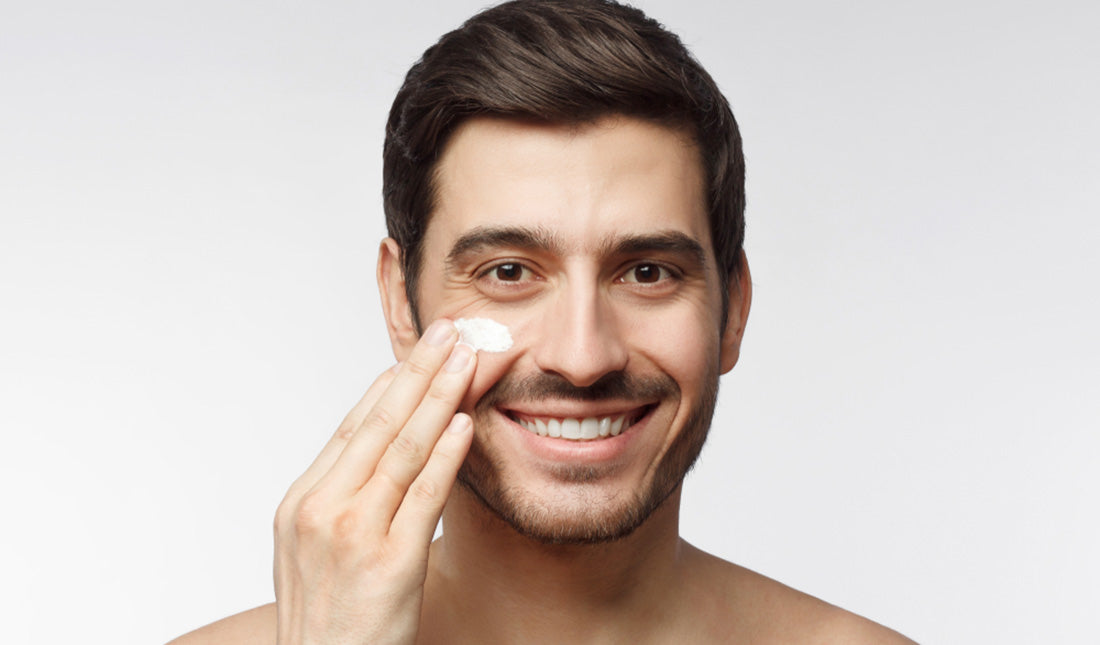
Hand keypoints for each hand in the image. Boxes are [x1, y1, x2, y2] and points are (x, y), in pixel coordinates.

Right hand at [273, 319, 476, 644]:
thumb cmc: (329, 620)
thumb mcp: (316, 550)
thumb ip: (344, 499)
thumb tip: (386, 452)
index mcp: (300, 503)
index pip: (352, 427)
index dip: (390, 384)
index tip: (417, 351)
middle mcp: (320, 510)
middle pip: (377, 424)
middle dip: (418, 371)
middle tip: (449, 330)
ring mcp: (352, 534)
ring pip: (402, 449)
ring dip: (439, 396)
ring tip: (467, 358)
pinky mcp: (388, 563)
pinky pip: (422, 495)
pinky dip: (445, 454)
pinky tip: (464, 422)